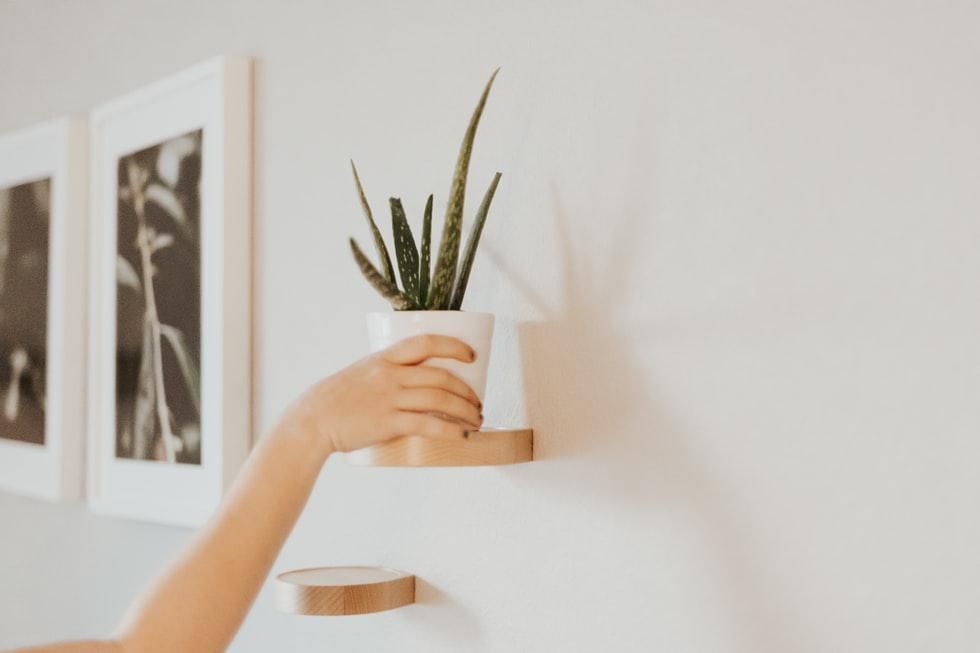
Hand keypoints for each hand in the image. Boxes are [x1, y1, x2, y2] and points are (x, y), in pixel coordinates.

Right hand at [281, 335, 483, 454]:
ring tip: (476, 420)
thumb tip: (419, 378)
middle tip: (478, 404)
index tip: (472, 356)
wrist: (313, 420)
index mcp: (385, 357)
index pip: (426, 342)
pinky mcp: (387, 423)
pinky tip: (462, 435)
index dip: (454, 347)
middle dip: (467, 391)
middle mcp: (389, 375)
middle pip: (441, 376)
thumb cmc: (340, 398)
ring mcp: (389, 399)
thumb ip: (390, 372)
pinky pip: (427, 424)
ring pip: (439, 400)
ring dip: (465, 411)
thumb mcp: (364, 372)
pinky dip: (450, 430)